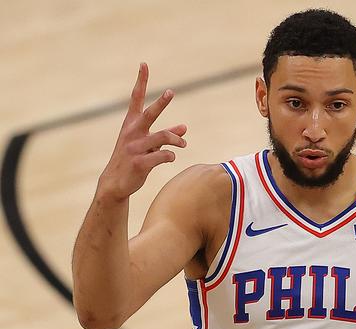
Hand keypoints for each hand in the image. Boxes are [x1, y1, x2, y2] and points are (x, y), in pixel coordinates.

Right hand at [99, 63, 186, 200]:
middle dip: (161, 103)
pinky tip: (170, 158)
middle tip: (171, 92)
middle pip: (149, 114)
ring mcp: (135, 147)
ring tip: (184, 144)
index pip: (136, 98)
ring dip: (176, 140)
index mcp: (131, 124)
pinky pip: (162, 156)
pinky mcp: (139, 163)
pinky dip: (170, 156)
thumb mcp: (148, 144)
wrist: (116, 183)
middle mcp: (132, 132)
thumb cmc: (133, 159)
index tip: (144, 64)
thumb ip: (167, 135)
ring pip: (163, 137)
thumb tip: (185, 127)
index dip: (141, 81)